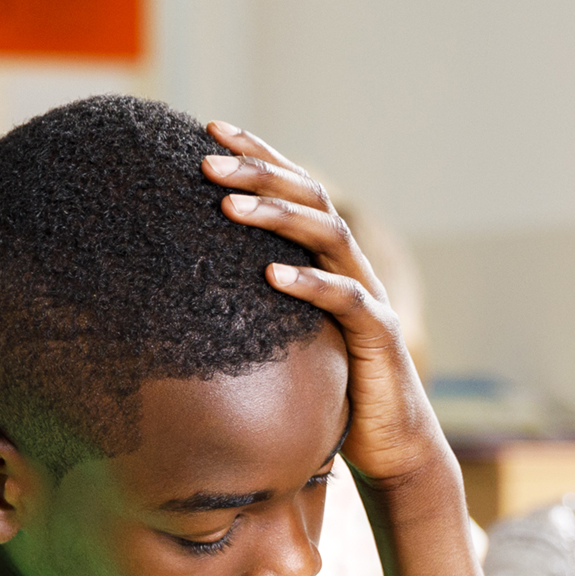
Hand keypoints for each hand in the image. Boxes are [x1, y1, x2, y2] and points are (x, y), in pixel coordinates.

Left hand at [202, 121, 449, 496]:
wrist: (390, 444)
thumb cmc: (331, 390)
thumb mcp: (283, 337)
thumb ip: (253, 304)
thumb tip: (184, 284)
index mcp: (328, 260)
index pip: (294, 191)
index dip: (258, 156)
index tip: (209, 130)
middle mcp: (351, 268)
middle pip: (311, 199)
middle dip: (259, 173)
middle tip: (206, 161)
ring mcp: (369, 298)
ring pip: (328, 237)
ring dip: (277, 216)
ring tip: (227, 205)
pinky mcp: (379, 337)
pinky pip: (347, 301)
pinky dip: (309, 283)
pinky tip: (270, 275)